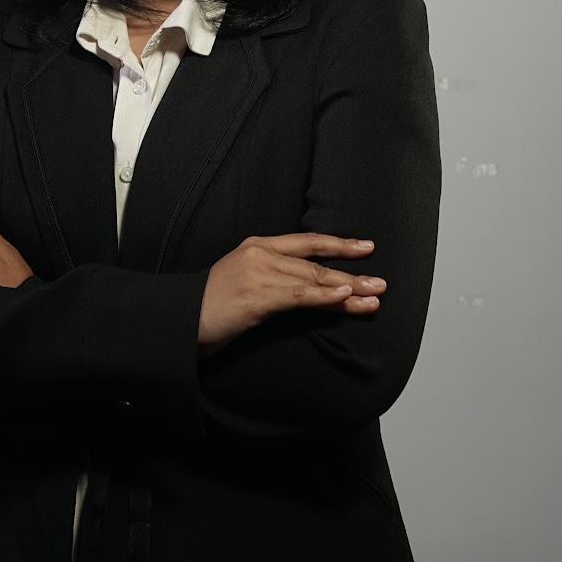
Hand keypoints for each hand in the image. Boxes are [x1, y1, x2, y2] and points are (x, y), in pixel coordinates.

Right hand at [198, 232, 385, 353]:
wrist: (180, 319)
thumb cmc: (210, 307)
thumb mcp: (243, 282)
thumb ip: (271, 278)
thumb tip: (306, 289)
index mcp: (257, 246)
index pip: (306, 241)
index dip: (338, 243)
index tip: (365, 247)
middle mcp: (260, 254)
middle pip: (316, 262)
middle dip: (352, 271)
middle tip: (382, 282)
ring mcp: (258, 273)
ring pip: (314, 279)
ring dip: (348, 290)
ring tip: (374, 297)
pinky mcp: (257, 297)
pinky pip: (299, 296)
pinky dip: (324, 296)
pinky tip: (344, 297)